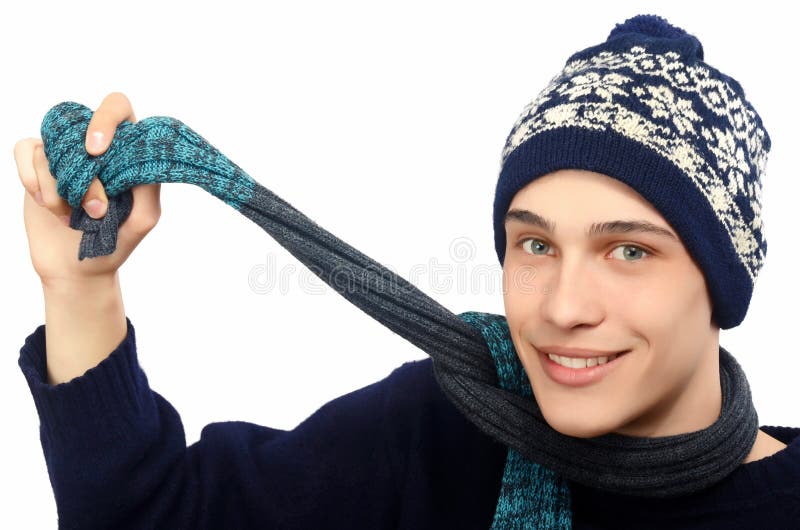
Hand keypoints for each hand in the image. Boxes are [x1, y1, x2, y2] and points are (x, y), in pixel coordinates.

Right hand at [15, 92, 161, 286]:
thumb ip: (147, 187)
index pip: (118, 107)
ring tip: (72, 218)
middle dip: (81, 171)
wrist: (77, 267)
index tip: (97, 150)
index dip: (106, 120)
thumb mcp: (142, 219)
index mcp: (124, 149)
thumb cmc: (116, 242)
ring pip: (50, 147)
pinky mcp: (35, 162)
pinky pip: (25, 151)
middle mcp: (92, 144)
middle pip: (78, 122)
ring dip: (59, 190)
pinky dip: (33, 181)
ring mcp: (63, 151)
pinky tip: (47, 205)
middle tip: (93, 209)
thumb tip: (140, 156)